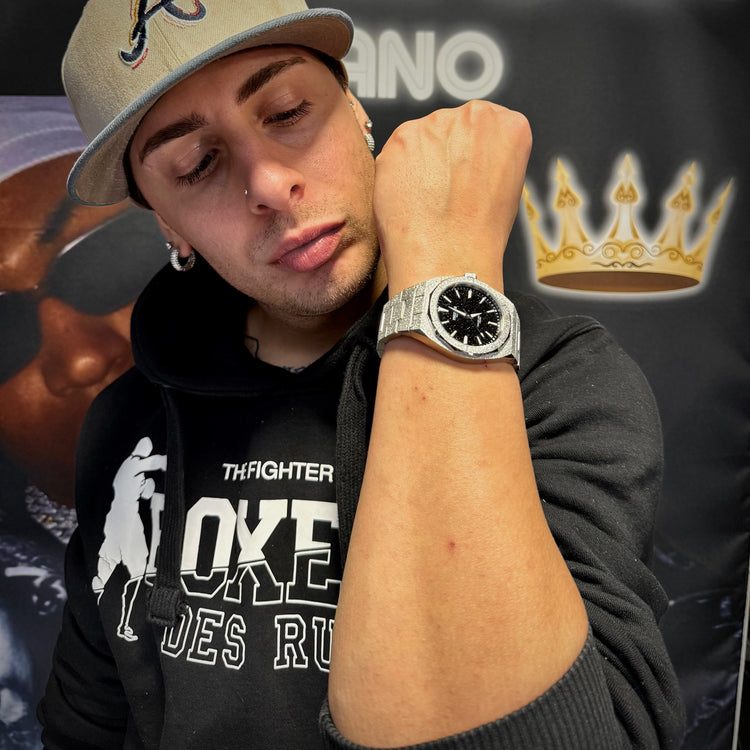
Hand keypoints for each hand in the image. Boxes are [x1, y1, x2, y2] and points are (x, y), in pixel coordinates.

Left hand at [372, 100, 530, 293]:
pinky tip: (410, 199)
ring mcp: (435, 124)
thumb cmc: (478, 235)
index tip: (468, 173)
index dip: (473, 154)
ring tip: (427, 200)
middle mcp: (474, 116)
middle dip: (445, 154)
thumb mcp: (508, 189)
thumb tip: (472, 158)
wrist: (447, 258)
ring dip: (421, 162)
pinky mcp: (401, 138)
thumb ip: (492, 159)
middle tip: (445, 191)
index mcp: (511, 126)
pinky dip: (399, 173)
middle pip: (453, 127)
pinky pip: (397, 152)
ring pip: (423, 138)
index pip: (488, 125)